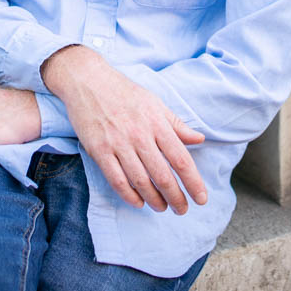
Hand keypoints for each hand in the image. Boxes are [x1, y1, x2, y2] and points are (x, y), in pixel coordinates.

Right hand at [41, 46, 206, 214]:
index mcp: (157, 122)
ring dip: (155, 200)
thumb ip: (176, 124)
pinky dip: (130, 196)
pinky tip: (139, 202)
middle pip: (162, 175)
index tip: (201, 198)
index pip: (180, 159)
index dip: (193, 182)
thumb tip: (199, 140)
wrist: (88, 81)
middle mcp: (140, 134)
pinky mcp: (99, 150)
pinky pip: (117, 180)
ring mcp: (118, 143)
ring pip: (141, 181)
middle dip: (176, 198)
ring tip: (163, 207)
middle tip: (182, 209)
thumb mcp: (155, 103)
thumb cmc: (124, 92)